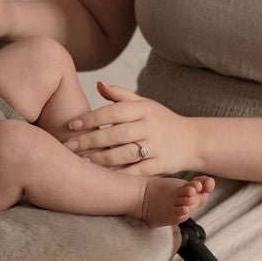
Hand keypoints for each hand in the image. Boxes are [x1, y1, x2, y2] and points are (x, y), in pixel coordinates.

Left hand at [64, 81, 197, 174]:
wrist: (193, 141)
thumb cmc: (161, 121)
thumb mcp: (145, 104)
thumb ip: (120, 95)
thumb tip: (98, 84)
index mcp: (144, 109)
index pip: (113, 112)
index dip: (91, 118)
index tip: (71, 125)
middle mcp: (151, 126)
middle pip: (116, 134)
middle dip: (90, 140)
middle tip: (68, 146)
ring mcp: (157, 147)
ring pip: (124, 154)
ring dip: (100, 159)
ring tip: (79, 161)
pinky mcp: (160, 165)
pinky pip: (135, 171)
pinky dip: (117, 174)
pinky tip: (100, 176)